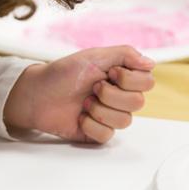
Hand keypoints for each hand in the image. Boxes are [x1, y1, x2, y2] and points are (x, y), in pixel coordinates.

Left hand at [3, 46, 155, 143]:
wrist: (37, 94)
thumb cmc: (63, 73)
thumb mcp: (93, 56)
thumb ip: (124, 54)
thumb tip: (151, 62)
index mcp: (121, 77)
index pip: (147, 82)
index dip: (129, 79)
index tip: (109, 72)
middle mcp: (119, 96)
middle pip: (138, 102)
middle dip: (111, 94)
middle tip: (92, 87)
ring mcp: (109, 116)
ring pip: (125, 120)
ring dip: (100, 110)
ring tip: (83, 102)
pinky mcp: (98, 133)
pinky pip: (108, 135)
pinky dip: (91, 125)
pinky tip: (79, 117)